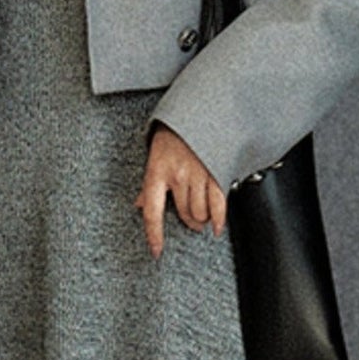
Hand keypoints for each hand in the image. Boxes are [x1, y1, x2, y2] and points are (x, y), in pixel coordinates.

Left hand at [134, 123, 226, 258]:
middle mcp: (178, 175)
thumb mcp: (154, 155)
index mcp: (157, 171)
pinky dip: (218, 219)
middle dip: (188, 222)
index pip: (152, 212)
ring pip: (200, 211)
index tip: (156, 251)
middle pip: (183, 213)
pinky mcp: (217, 170)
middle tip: (192, 223)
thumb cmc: (174, 132)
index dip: (154, 235)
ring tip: (202, 219)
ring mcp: (198, 173)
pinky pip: (219, 203)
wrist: (199, 108)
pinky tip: (217, 227)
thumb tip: (139, 204)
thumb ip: (149, 183)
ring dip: (201, 219)